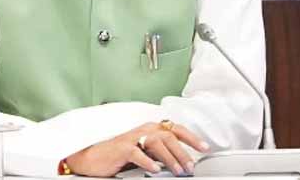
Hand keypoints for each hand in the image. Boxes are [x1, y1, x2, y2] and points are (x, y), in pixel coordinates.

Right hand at [64, 121, 209, 177]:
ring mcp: (132, 138)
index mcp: (151, 129)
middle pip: (168, 136)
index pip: (175, 129)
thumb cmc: (120, 155)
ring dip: (169, 157)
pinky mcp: (121, 149)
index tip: (204, 147)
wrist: (94, 158)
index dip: (191, 137)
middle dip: (182, 152)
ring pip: (155, 142)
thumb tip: (182, 161)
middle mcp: (143, 130)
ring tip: (177, 170)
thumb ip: (161, 152)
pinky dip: (147, 161)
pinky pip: (136, 153)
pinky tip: (155, 170)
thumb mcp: (145, 152)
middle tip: (191, 167)